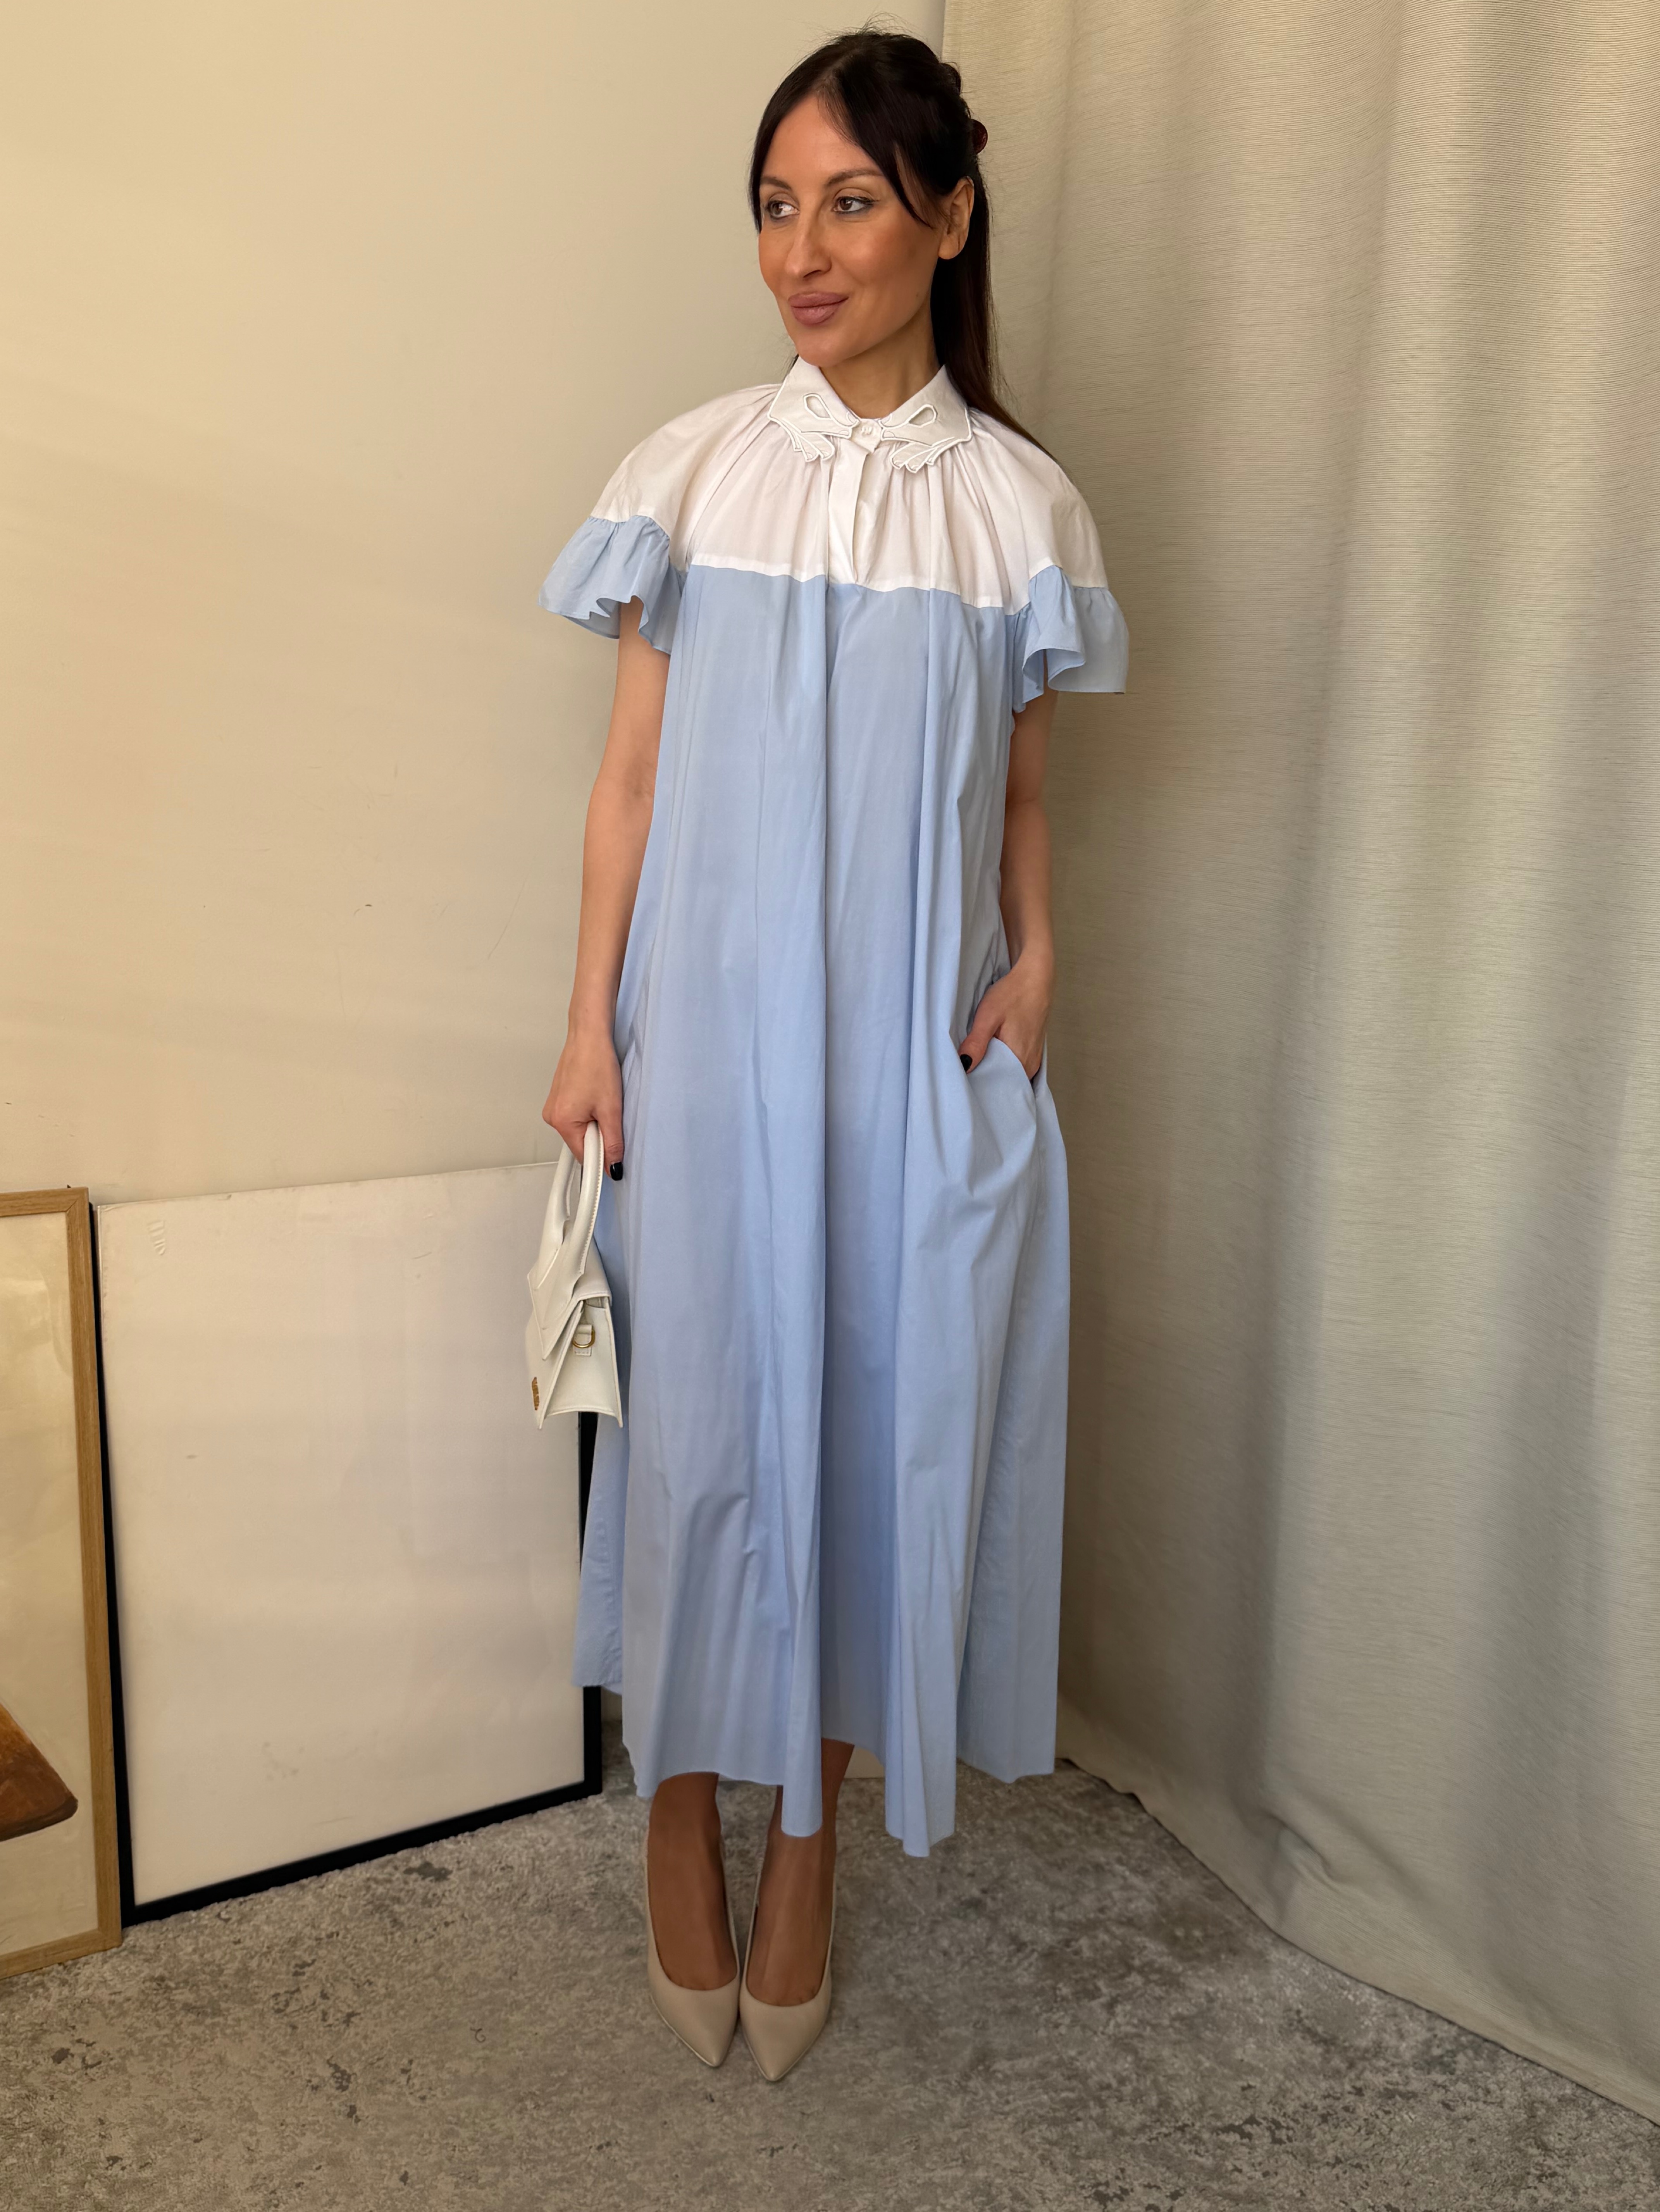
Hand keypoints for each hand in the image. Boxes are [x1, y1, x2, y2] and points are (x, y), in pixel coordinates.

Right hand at [541, 1023, 624, 1176]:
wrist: (589, 1035)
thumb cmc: (596, 1063)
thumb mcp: (611, 1108)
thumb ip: (613, 1142)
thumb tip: (613, 1166)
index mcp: (562, 1122)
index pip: (583, 1157)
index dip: (601, 1158)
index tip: (614, 1159)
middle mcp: (552, 1117)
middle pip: (581, 1143)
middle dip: (599, 1135)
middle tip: (610, 1113)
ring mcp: (553, 1107)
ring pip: (579, 1130)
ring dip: (594, 1122)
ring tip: (602, 1099)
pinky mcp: (558, 1098)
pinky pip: (576, 1116)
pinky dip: (589, 1112)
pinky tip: (596, 1095)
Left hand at [959, 954, 1052, 1079]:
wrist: (1035, 978)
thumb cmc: (1013, 994)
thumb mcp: (988, 1016)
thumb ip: (976, 1043)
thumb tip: (964, 1067)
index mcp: (1019, 1059)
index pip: (995, 1085)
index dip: (978, 1082)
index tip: (964, 1078)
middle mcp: (1030, 1064)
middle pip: (1003, 1082)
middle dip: (985, 1078)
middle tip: (967, 1068)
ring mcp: (1033, 1059)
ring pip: (1009, 1073)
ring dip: (994, 1069)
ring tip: (978, 1060)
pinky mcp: (1033, 1051)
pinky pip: (1016, 1065)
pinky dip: (1003, 1062)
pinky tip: (992, 1052)